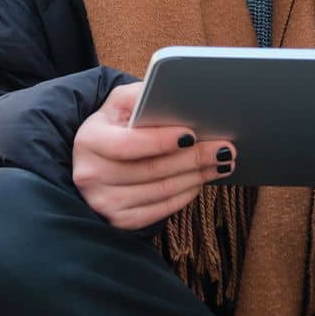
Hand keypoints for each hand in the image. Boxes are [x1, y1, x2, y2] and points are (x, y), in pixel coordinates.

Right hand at [72, 81, 235, 230]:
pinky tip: (200, 180)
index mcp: (89, 140)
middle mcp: (91, 174)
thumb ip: (143, 95)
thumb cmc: (114, 125)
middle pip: (151, 170)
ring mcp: (104, 201)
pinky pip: (160, 210)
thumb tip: (178, 97)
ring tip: (222, 163)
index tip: (192, 134)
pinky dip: (185, 195)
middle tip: (225, 148)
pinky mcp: (119, 220)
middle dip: (193, 158)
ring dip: (197, 177)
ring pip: (161, 191)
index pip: (128, 144)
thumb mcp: (120, 102)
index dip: (161, 141)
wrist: (94, 158)